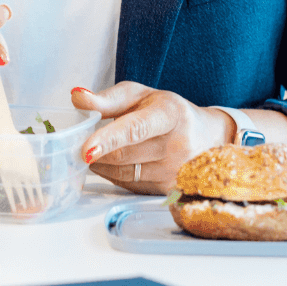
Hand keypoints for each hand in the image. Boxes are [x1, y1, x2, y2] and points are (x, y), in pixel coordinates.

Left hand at [71, 82, 232, 194]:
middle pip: (124, 155)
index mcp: (170, 114)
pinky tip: (118, 163)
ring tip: (100, 150)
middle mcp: (178, 145)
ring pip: (124, 173)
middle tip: (81, 143)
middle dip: (97, 151)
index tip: (86, 149)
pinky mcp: (170, 189)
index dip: (109, 139)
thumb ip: (108, 99)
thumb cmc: (169, 112)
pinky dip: (116, 175)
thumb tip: (77, 97)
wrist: (209, 136)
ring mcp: (176, 171)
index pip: (136, 129)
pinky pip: (131, 185)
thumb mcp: (141, 95)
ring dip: (103, 164)